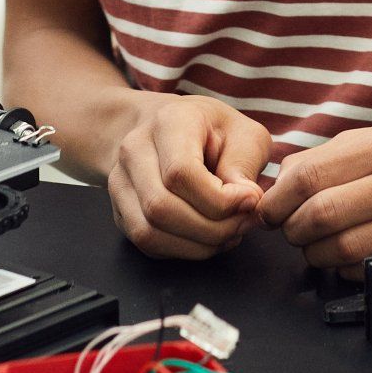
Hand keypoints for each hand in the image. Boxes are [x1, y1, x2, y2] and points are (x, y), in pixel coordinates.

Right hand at [107, 94, 271, 261]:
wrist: (168, 128)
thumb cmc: (212, 130)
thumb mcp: (243, 132)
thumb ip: (244, 164)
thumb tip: (247, 202)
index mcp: (167, 122)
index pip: (180, 173)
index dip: (218, 199)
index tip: (250, 201)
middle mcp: (134, 150)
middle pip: (160, 208)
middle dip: (211, 229)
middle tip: (244, 224)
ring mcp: (121, 182)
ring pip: (149, 232)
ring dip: (197, 245)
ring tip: (230, 233)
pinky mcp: (121, 210)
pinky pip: (147, 244)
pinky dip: (183, 250)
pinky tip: (209, 239)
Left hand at [259, 117, 371, 272]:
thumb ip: (336, 154)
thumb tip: (283, 179)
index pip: (313, 175)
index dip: (280, 198)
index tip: (272, 208)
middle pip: (324, 215)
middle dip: (294, 229)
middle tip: (291, 229)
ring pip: (345, 250)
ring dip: (317, 254)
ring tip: (317, 245)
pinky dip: (348, 271)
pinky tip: (348, 258)